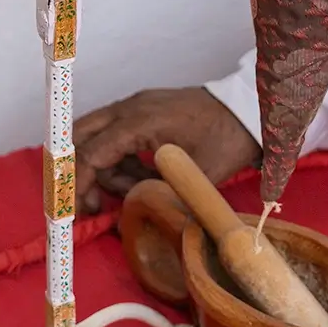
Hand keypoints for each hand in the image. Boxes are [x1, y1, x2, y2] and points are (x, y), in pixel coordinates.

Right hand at [73, 87, 259, 213]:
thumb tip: (125, 220)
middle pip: (80, 137)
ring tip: (131, 192)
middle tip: (91, 204)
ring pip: (95, 137)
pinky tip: (140, 178)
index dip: (78, 185)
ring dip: (103, 169)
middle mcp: (129, 108)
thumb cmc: (226, 140)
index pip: (90, 153)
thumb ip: (157, 196)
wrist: (249, 110)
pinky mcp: (142, 111)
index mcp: (139, 121)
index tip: (78, 212)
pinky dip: (118, 160)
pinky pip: (114, 136)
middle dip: (79, 173)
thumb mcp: (196, 176)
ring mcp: (134, 106)